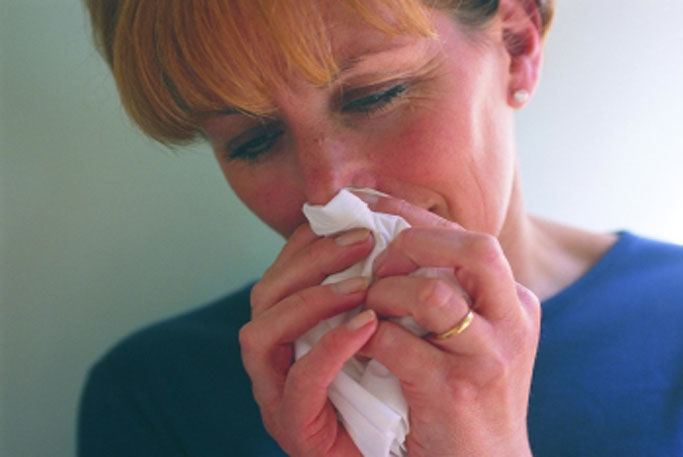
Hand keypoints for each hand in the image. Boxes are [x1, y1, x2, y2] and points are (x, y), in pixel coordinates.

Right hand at [239, 224, 377, 455]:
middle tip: (363, 241)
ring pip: (260, 334)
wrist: (410, 456)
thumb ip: (375, 289)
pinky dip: (328, 348)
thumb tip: (392, 231)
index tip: (354, 220)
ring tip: (363, 286)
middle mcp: (273, 361)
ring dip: (311, 300)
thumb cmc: (400, 392)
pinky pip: (298, 383)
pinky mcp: (296, 431)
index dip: (309, 241)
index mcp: (290, 332)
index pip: (281, 272)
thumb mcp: (386, 330)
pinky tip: (367, 327)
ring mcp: (277, 396)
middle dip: (310, 260)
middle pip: (264, 294)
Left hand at [359, 195, 540, 456]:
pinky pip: (395, 342)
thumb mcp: (478, 338)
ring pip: (431, 295)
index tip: (374, 207)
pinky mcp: (454, 391)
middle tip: (377, 262)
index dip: (418, 218)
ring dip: (385, 293)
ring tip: (369, 306)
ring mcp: (488, 358)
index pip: (471, 239)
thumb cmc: (472, 398)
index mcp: (515, 304)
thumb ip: (453, 294)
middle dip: (413, 243)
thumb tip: (395, 243)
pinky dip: (366, 335)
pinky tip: (358, 341)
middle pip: (473, 249)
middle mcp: (512, 324)